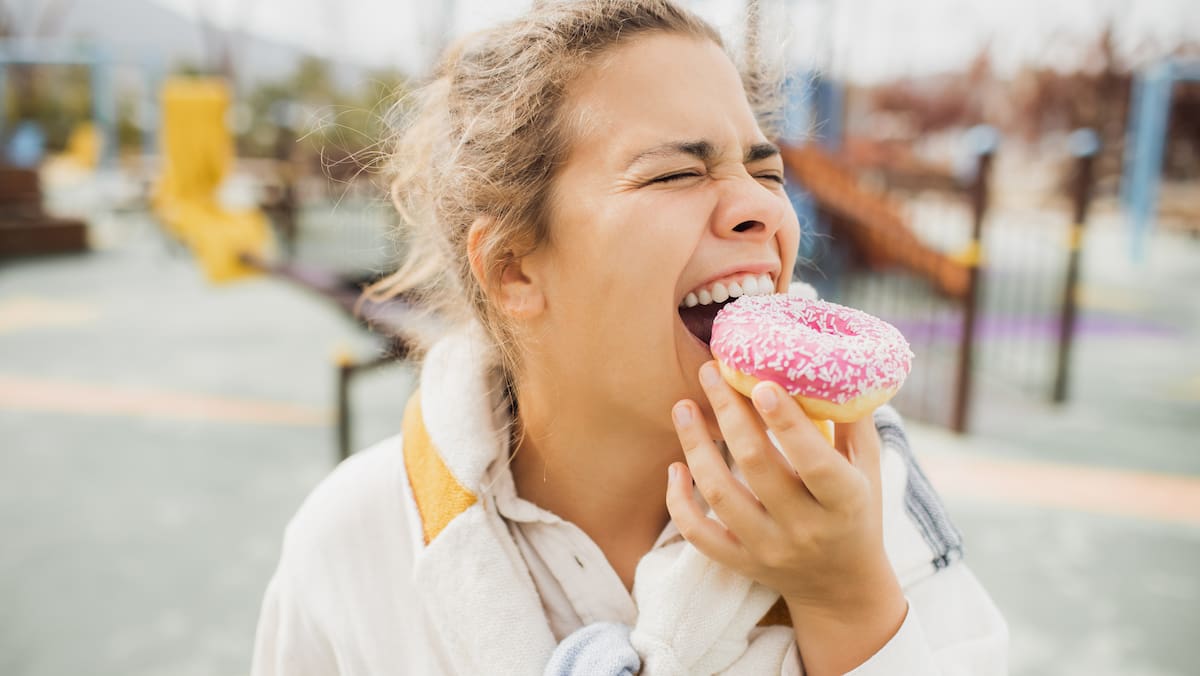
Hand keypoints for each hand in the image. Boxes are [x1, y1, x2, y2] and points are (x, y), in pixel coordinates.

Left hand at [666, 361, 905, 671]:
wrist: (843, 587)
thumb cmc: (857, 512)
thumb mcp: (869, 470)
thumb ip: (853, 422)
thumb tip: (834, 365)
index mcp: (845, 502)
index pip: (814, 461)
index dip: (785, 421)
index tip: (759, 382)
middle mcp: (806, 528)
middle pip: (757, 465)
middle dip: (729, 412)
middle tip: (710, 372)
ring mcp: (769, 549)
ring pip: (720, 494)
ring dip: (696, 446)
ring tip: (683, 407)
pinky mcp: (741, 563)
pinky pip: (698, 534)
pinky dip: (679, 501)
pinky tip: (675, 467)